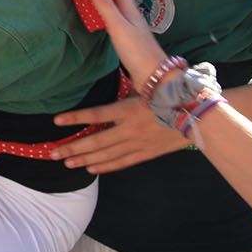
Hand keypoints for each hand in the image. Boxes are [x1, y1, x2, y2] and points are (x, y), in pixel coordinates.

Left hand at [50, 95, 187, 172]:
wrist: (198, 116)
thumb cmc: (170, 95)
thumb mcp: (145, 87)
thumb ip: (124, 91)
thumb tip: (106, 83)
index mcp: (129, 108)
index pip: (96, 115)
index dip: (75, 118)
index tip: (56, 121)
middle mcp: (131, 129)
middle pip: (96, 141)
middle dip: (72, 147)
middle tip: (53, 153)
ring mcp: (138, 143)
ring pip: (106, 155)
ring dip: (84, 159)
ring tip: (66, 162)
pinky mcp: (146, 153)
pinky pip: (122, 162)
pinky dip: (105, 166)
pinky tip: (90, 168)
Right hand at [89, 0, 168, 86]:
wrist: (154, 77)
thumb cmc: (137, 50)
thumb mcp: (119, 26)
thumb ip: (106, 6)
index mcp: (131, 9)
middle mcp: (132, 16)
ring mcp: (131, 28)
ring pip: (116, 7)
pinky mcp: (128, 40)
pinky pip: (114, 19)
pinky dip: (106, 12)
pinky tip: (99, 15)